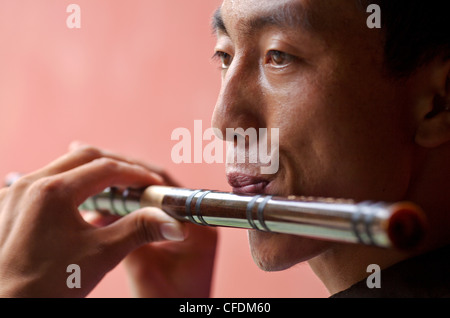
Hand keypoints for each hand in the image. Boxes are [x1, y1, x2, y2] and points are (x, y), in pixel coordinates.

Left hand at [0, 144, 186, 296]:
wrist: (7, 307)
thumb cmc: (48, 286)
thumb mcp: (101, 255)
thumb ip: (139, 229)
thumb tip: (174, 222)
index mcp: (54, 192)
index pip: (106, 168)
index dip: (135, 175)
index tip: (152, 184)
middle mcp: (30, 184)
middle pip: (84, 158)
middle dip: (115, 165)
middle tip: (137, 180)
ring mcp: (14, 193)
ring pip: (62, 166)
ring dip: (91, 172)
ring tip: (113, 187)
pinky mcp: (6, 204)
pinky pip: (43, 180)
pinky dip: (68, 182)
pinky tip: (78, 198)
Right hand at [70, 143, 218, 297]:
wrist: (179, 315)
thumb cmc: (168, 302)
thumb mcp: (145, 271)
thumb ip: (130, 237)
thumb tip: (103, 208)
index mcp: (199, 228)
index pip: (166, 188)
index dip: (135, 173)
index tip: (106, 162)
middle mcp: (195, 221)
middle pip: (158, 187)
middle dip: (124, 174)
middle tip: (93, 156)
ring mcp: (183, 226)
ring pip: (150, 197)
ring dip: (123, 188)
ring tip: (92, 176)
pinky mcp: (171, 234)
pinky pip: (146, 212)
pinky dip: (125, 206)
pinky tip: (101, 202)